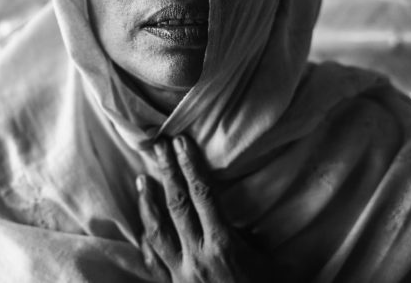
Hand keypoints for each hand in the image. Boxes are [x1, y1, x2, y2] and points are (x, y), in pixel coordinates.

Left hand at [137, 135, 280, 282]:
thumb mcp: (269, 262)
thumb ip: (248, 237)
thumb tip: (234, 214)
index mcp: (223, 246)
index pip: (203, 195)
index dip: (191, 165)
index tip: (181, 142)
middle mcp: (197, 257)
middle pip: (176, 205)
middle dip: (167, 172)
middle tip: (158, 146)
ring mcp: (181, 275)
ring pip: (156, 232)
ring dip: (147, 203)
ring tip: (141, 178)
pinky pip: (152, 262)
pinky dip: (145, 241)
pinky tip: (142, 227)